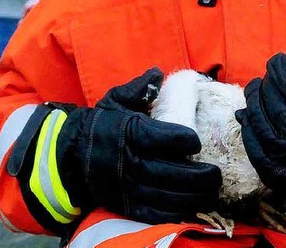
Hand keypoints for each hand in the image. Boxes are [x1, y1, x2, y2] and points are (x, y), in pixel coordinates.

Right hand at [57, 68, 221, 223]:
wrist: (70, 155)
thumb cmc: (101, 124)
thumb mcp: (116, 100)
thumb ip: (138, 88)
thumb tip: (157, 73)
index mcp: (131, 133)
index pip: (164, 138)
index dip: (185, 140)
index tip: (197, 142)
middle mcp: (130, 162)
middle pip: (172, 172)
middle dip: (199, 175)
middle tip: (215, 173)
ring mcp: (128, 187)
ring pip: (168, 195)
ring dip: (194, 196)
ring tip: (211, 190)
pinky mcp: (126, 205)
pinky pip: (155, 212)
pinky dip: (176, 212)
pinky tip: (193, 206)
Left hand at [236, 52, 285, 208]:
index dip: (282, 68)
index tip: (280, 60)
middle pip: (275, 102)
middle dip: (269, 82)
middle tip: (270, 74)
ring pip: (261, 124)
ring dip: (253, 101)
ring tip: (256, 88)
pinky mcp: (281, 178)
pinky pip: (255, 149)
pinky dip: (248, 128)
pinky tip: (249, 114)